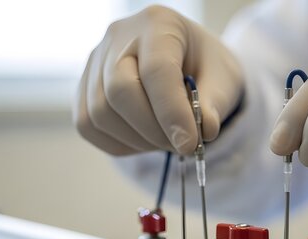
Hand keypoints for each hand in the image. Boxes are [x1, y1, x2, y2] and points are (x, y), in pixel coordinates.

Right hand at [73, 5, 242, 155]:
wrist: (187, 64)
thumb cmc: (206, 68)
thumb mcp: (223, 80)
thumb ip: (214, 104)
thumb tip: (204, 130)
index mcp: (159, 23)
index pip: (156, 69)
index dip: (171, 112)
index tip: (189, 144)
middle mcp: (119, 36)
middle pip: (119, 91)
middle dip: (152, 129)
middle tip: (181, 145)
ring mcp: (95, 62)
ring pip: (100, 113)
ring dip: (137, 140)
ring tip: (166, 140)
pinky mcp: (84, 88)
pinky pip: (89, 126)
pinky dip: (119, 144)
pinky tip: (145, 140)